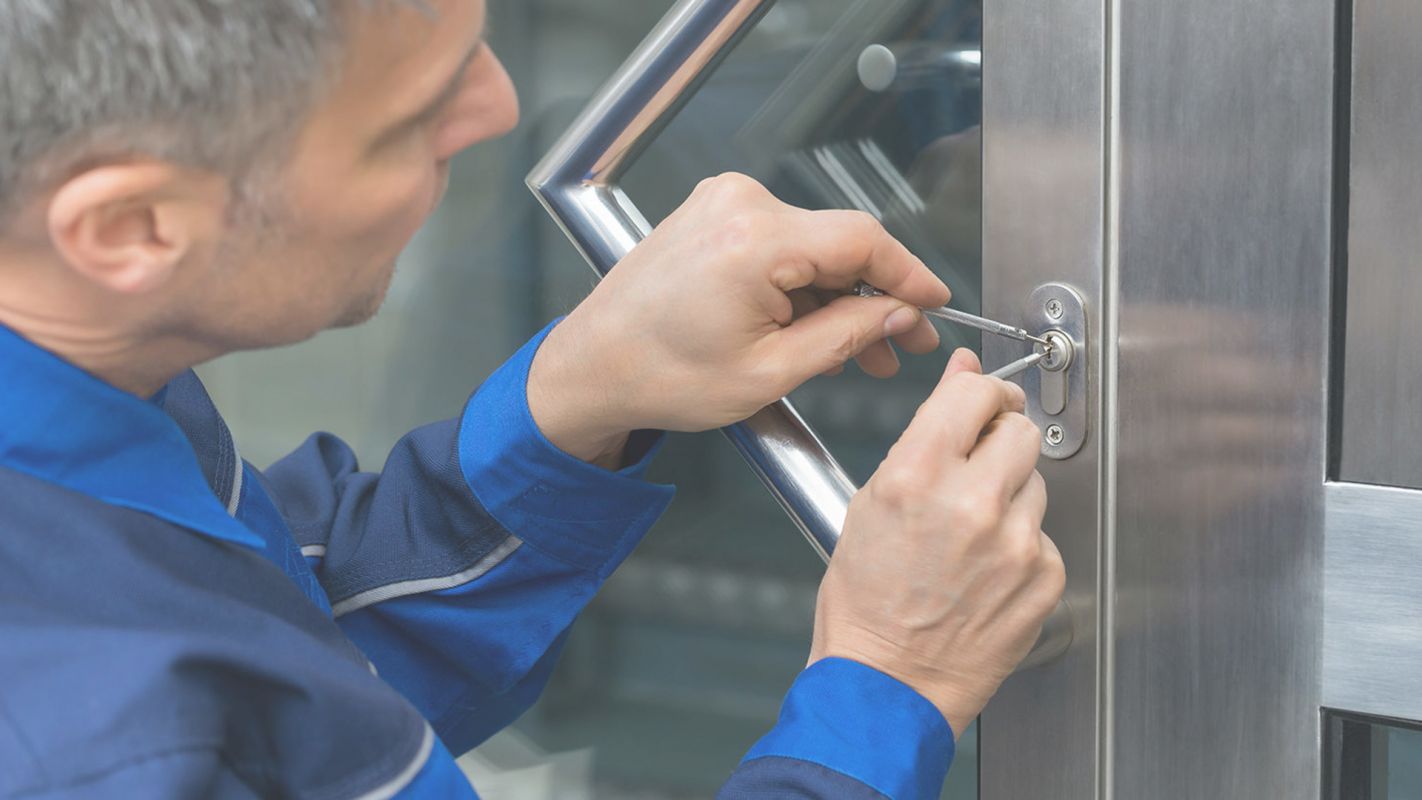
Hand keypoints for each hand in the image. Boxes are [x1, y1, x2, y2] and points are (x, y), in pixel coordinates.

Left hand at [527, 173, 949, 463]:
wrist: (593, 368)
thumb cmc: (660, 376)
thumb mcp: (770, 373)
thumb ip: (846, 336)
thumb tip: (898, 315)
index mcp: (753, 241)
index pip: (863, 240)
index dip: (910, 274)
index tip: (935, 304)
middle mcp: (738, 206)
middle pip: (839, 244)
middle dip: (875, 299)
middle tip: (900, 347)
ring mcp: (722, 204)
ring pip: (812, 248)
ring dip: (839, 297)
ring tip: (860, 353)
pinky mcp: (713, 215)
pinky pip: (780, 245)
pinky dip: (803, 285)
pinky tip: (817, 329)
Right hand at [808, 348, 1065, 735]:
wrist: (888, 686)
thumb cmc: (866, 605)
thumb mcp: (872, 502)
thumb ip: (925, 433)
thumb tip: (962, 376)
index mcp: (918, 474)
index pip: (977, 391)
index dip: (981, 392)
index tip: (982, 401)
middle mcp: (972, 502)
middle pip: (1020, 429)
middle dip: (1001, 438)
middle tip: (978, 465)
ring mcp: (1016, 542)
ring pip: (1035, 481)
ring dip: (1010, 494)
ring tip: (970, 534)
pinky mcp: (1044, 576)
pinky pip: (1044, 534)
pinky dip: (1021, 544)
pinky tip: (985, 569)